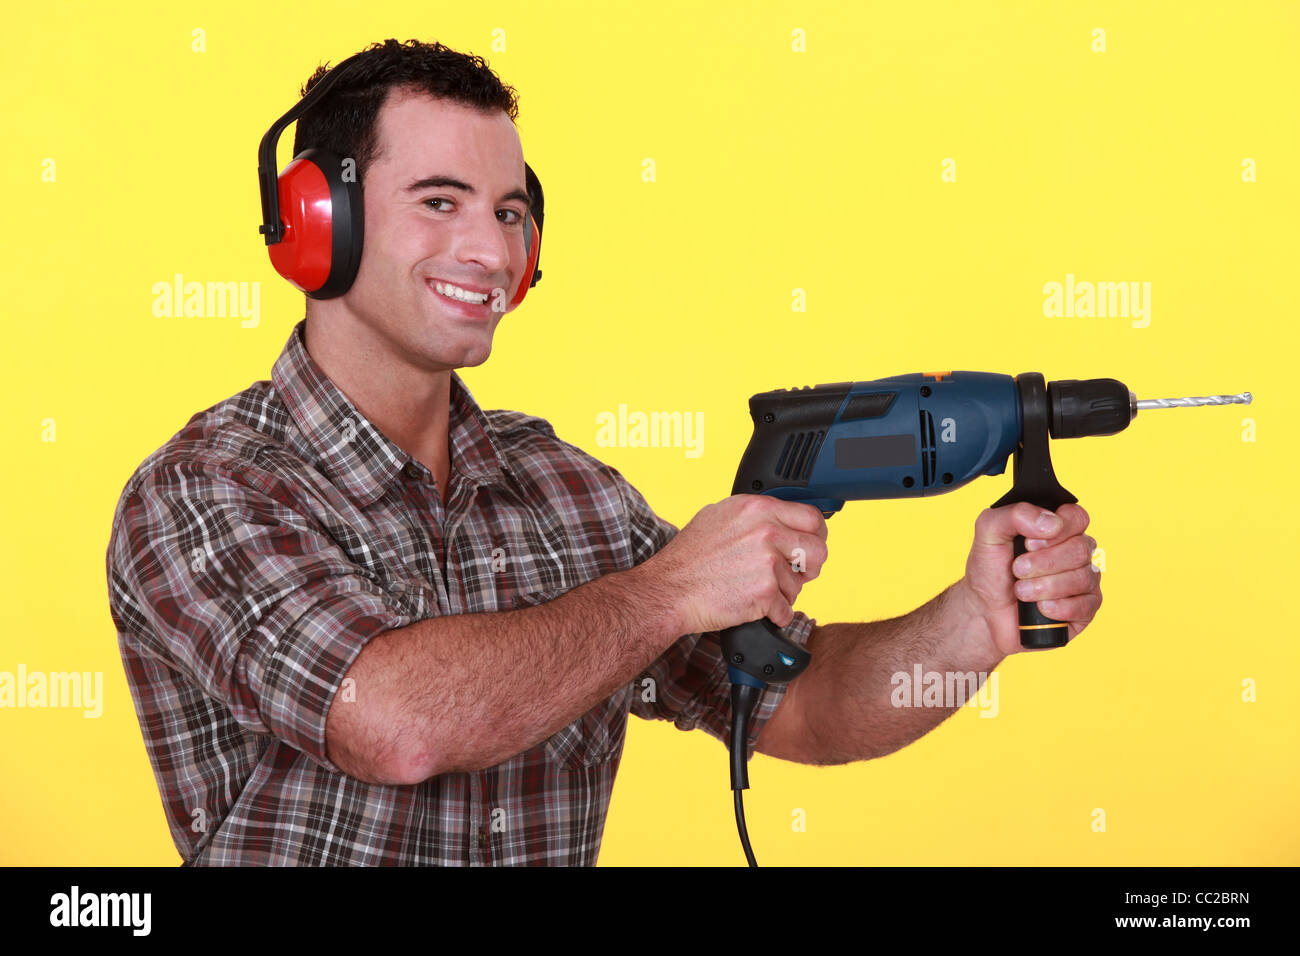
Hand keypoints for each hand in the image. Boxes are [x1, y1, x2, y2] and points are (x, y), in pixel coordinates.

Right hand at [639, 494, 828, 633]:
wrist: (668, 591)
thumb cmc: (688, 558)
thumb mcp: (718, 516)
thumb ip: (755, 516)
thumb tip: (781, 520)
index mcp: (757, 508)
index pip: (812, 517)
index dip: (816, 535)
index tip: (810, 545)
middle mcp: (766, 531)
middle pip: (819, 551)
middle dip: (809, 567)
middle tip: (793, 575)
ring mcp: (767, 562)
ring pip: (800, 584)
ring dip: (783, 593)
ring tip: (753, 589)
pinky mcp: (765, 592)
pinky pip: (787, 609)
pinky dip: (773, 615)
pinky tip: (751, 606)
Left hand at [962, 502, 1102, 657]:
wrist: (985, 610)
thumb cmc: (990, 569)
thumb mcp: (989, 533)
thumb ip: (1013, 514)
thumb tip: (1051, 522)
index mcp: (1057, 527)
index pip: (1076, 517)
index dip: (1056, 530)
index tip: (1028, 543)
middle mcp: (1075, 551)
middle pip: (1080, 548)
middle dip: (1043, 562)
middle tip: (1017, 569)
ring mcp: (1084, 579)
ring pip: (1082, 577)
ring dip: (1045, 586)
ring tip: (1021, 591)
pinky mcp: (1086, 608)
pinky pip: (1086, 605)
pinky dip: (1057, 607)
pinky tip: (1040, 607)